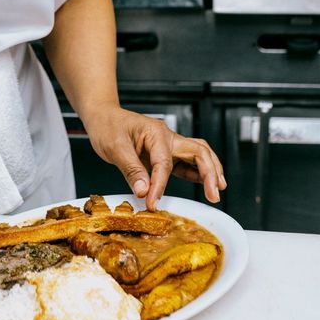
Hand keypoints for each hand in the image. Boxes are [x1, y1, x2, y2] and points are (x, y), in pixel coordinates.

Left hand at [86, 105, 226, 209]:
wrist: (103, 116)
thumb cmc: (108, 126)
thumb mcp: (115, 147)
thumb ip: (131, 170)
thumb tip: (144, 191)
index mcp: (156, 133)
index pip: (164, 163)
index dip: (160, 186)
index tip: (153, 203)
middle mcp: (167, 137)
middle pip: (198, 152)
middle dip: (209, 173)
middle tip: (213, 195)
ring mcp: (168, 145)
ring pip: (198, 155)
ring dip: (210, 171)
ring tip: (217, 190)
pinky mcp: (166, 153)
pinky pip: (187, 162)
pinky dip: (198, 173)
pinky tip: (204, 185)